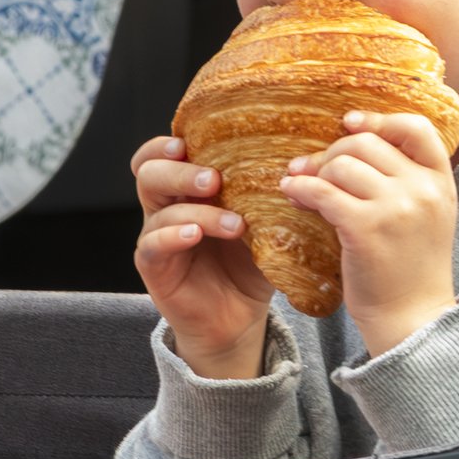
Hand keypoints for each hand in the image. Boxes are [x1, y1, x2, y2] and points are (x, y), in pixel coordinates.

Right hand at [131, 135, 272, 378]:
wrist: (238, 317)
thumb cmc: (250, 263)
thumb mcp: (263, 223)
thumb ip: (271, 194)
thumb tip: (307, 162)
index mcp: (189, 188)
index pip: (163, 154)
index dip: (169, 143)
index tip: (190, 140)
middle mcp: (167, 205)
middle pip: (151, 171)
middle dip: (182, 170)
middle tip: (216, 179)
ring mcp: (156, 234)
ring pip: (154, 204)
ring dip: (195, 208)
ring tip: (233, 223)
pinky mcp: (153, 266)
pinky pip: (152, 244)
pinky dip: (173, 235)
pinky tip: (196, 235)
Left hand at [278, 111, 457, 357]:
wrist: (412, 320)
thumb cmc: (410, 267)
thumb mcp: (426, 216)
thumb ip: (406, 179)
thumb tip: (354, 137)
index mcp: (441, 182)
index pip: (416, 128)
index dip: (379, 119)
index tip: (349, 122)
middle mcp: (423, 189)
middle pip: (366, 144)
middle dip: (332, 153)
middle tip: (310, 167)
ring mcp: (396, 208)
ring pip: (341, 165)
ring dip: (313, 173)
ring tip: (299, 186)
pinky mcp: (366, 228)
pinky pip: (322, 192)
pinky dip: (300, 189)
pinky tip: (291, 194)